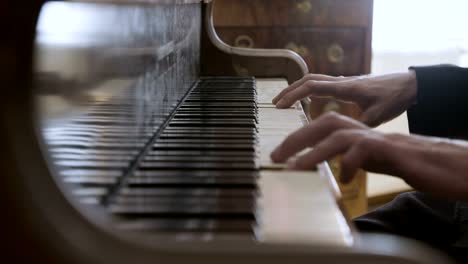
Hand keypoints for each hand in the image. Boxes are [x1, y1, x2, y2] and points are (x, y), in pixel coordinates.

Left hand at [270, 112, 467, 199]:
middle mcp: (359, 129)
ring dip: (313, 152)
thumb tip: (312, 164)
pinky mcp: (388, 149)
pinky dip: (350, 163)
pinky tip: (344, 179)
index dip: (295, 137)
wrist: (432, 162)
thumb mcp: (360, 158)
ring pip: (338, 137)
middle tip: (275, 157)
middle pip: (323, 125)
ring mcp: (373, 137)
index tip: (276, 154)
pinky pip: (363, 151)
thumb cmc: (395, 160)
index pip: (318, 127)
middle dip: (296, 139)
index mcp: (351, 129)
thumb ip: (339, 156)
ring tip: (295, 168)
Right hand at [272, 71, 417, 126]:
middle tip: (275, 104)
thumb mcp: (377, 117)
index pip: (312, 87)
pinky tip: (304, 101)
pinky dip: (307, 90)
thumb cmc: (394, 99)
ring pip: (313, 80)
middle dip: (289, 90)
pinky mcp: (347, 85)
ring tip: (284, 102)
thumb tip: (342, 140)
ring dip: (297, 89)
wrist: (409, 85)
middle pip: (308, 80)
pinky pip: (321, 84)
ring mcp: (344, 82)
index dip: (294, 95)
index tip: (280, 106)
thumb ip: (358, 127)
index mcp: (345, 88)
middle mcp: (341, 82)